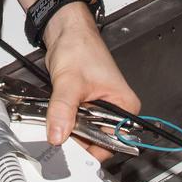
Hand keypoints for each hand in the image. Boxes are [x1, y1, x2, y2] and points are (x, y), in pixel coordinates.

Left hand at [43, 3, 140, 157]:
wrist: (66, 31)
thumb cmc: (79, 46)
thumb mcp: (70, 82)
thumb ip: (63, 110)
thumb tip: (58, 134)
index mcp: (124, 105)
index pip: (111, 142)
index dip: (90, 147)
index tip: (70, 149)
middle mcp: (116, 109)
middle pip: (96, 139)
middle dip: (76, 138)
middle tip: (58, 136)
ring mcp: (100, 108)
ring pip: (83, 131)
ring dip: (69, 129)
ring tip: (57, 122)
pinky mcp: (86, 105)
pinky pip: (76, 122)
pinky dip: (65, 121)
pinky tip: (57, 116)